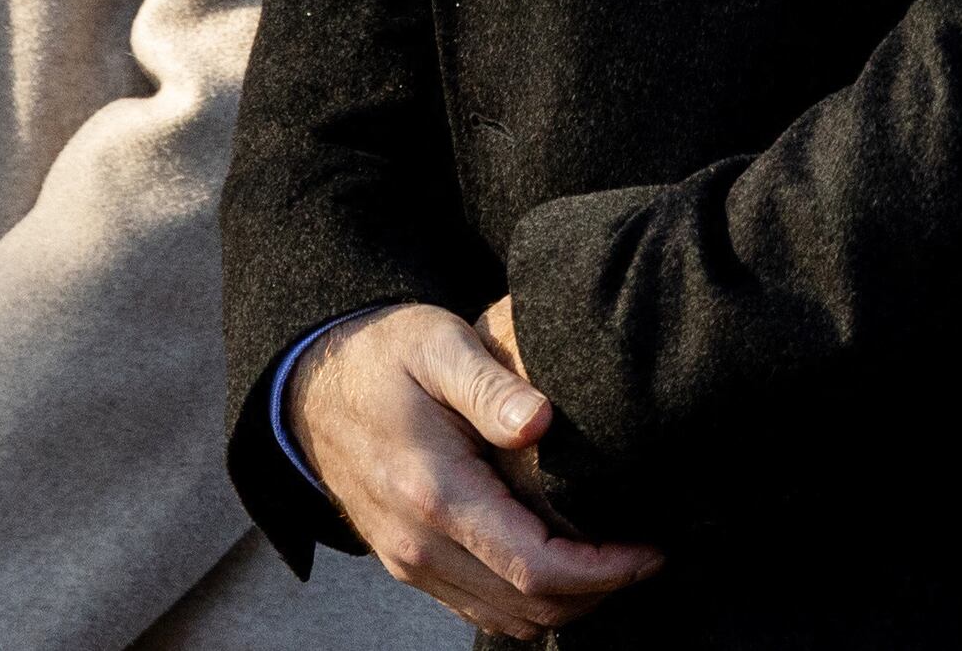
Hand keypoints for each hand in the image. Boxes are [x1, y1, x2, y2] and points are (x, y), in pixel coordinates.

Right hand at [290, 301, 662, 635]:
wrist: (310, 389)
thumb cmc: (383, 357)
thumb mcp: (436, 343)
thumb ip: (488, 383)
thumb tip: (541, 421)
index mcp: (435, 493)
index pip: (536, 566)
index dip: (605, 570)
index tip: (651, 548)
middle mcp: (420, 544)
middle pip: (531, 608)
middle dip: (600, 591)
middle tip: (645, 552)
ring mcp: (411, 562)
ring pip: (508, 618)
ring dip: (569, 601)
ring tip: (613, 558)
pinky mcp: (409, 565)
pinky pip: (481, 607)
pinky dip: (530, 600)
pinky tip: (561, 559)